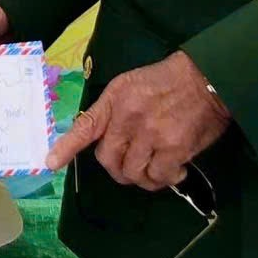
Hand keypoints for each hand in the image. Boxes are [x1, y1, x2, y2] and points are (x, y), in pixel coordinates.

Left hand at [46, 52, 229, 188]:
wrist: (206, 79)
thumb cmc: (168, 80)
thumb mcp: (130, 84)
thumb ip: (114, 110)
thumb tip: (105, 138)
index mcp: (115, 100)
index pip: (85, 126)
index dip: (66, 148)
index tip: (51, 163)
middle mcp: (128, 118)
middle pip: (109, 160)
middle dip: (118, 169)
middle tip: (132, 167)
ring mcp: (150, 135)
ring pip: (133, 173)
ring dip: (142, 177)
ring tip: (156, 169)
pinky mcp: (174, 148)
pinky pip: (159, 177)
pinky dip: (165, 179)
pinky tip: (174, 171)